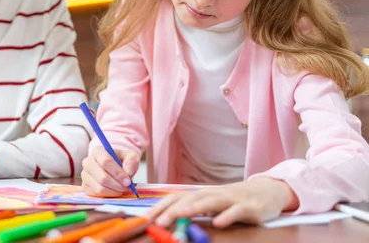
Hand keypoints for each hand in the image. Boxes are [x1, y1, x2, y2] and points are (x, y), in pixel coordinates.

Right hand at [81, 146, 139, 196]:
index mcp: (97, 151)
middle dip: (117, 185)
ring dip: (114, 191)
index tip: (128, 181)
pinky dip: (109, 195)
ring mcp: (85, 175)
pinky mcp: (85, 186)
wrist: (114, 167)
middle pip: (102, 177)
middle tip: (127, 187)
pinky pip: (97, 195)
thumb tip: (128, 172)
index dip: (118, 173)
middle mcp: (88, 162)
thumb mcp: (131, 156)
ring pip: (99, 188)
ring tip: (122, 189)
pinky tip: (115, 191)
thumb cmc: (122, 160)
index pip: (105, 161)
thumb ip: (131, 161)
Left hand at [147, 177, 297, 227]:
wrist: (268, 192)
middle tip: (158, 221)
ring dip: (193, 209)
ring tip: (179, 216)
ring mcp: (232, 199)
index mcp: (203, 194)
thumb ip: (195, 211)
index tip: (147, 217)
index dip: (161, 206)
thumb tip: (170, 220)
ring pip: (210, 202)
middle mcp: (215, 194)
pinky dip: (227, 216)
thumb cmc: (236, 200)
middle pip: (190, 198)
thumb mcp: (213, 205)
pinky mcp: (249, 208)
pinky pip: (237, 212)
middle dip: (172, 210)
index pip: (178, 197)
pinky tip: (218, 223)